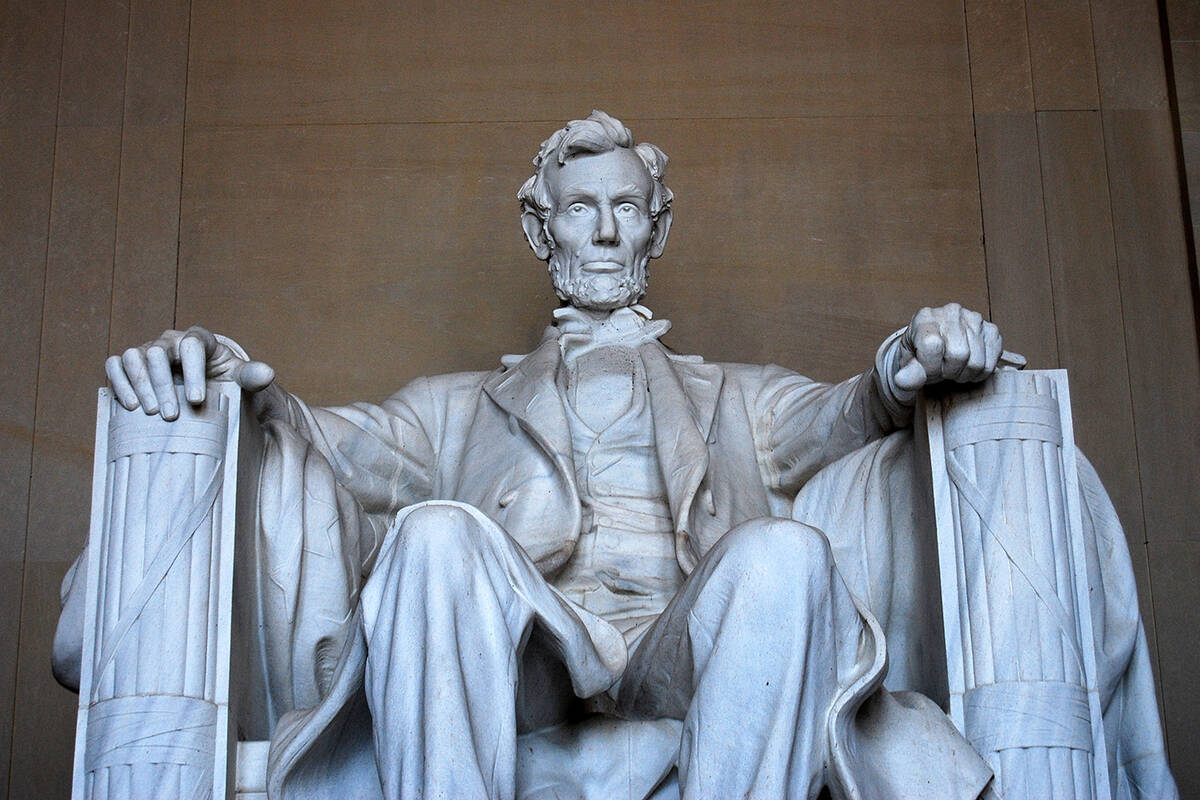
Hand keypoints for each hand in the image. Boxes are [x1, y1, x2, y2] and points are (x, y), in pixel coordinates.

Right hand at [105, 327, 274, 419]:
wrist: (208, 389)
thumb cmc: (224, 382)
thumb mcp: (240, 379)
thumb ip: (252, 375)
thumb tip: (267, 373)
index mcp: (199, 340)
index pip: (192, 345)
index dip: (193, 371)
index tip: (197, 400)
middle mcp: (169, 342)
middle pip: (158, 353)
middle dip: (163, 385)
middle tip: (172, 415)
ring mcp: (147, 351)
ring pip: (134, 357)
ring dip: (140, 385)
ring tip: (152, 413)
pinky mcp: (130, 365)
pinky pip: (115, 365)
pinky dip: (119, 381)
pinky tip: (130, 405)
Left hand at [894, 303, 1002, 392]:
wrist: (934, 348)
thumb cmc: (919, 354)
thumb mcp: (907, 364)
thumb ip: (907, 374)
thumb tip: (903, 381)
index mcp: (925, 317)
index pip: (933, 346)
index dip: (930, 367)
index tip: (926, 369)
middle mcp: (952, 312)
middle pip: (959, 355)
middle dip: (948, 371)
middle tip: (941, 370)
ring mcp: (974, 319)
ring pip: (976, 362)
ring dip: (964, 374)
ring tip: (953, 368)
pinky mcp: (991, 330)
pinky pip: (992, 361)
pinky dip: (979, 372)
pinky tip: (967, 366)